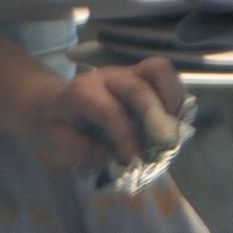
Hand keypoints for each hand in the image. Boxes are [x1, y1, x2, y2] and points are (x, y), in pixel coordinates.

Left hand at [36, 58, 187, 169]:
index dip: (126, 137)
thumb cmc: (58, 127)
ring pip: (161, 72)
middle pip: (140, 88)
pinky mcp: (144, 77)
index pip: (110, 111)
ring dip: (173, 102)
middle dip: (156, 119)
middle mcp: (107, 77)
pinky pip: (170, 80)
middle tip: (164, 146)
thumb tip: (120, 156)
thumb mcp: (58, 145)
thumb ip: (86, 151)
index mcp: (81, 93)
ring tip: (171, 130)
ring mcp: (129, 73)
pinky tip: (172, 123)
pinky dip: (177, 101)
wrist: (55, 104)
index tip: (135, 160)